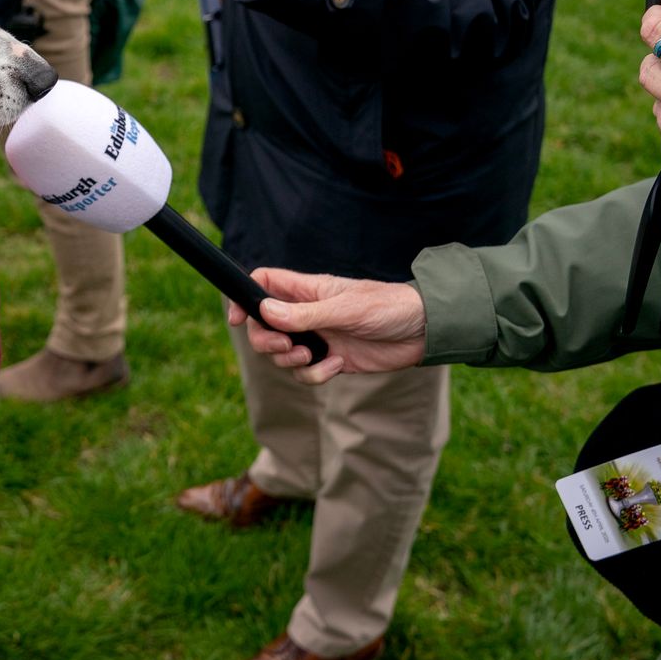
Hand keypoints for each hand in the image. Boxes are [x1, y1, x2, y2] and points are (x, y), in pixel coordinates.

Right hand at [231, 270, 426, 384]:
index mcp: (307, 290)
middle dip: (266, 341)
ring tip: (314, 357)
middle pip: (264, 326)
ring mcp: (319, 337)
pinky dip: (316, 375)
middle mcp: (308, 313)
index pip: (263, 284)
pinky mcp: (333, 360)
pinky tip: (337, 366)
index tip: (236, 319)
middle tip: (286, 347)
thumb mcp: (345, 309)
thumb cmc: (388, 307)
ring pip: (283, 353)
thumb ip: (305, 314)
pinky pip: (307, 373)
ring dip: (291, 361)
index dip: (244, 298)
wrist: (424, 331)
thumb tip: (265, 312)